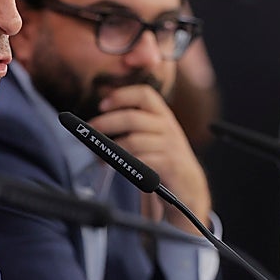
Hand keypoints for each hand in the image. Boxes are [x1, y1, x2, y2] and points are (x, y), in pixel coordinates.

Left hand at [92, 85, 210, 230]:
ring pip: (133, 141)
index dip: (121, 96)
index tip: (102, 105)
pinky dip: (123, 163)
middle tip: (91, 130)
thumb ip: (134, 124)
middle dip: (106, 123)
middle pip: (132, 118)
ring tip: (99, 155)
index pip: (144, 94)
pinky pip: (141, 160)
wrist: (188, 185)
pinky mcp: (169, 166)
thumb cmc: (164, 158)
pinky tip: (114, 166)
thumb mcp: (155, 135)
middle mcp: (168, 127)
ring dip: (110, 149)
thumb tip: (99, 120)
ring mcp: (170, 146)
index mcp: (162, 115)